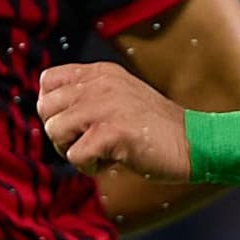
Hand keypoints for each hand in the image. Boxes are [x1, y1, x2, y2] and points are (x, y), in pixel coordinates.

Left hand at [38, 62, 191, 180]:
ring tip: (102, 152)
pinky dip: (90, 167)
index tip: (75, 124)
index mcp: (101, 72)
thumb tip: (48, 111)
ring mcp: (105, 105)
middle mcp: (100, 83)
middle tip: (88, 143)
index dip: (53, 108)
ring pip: (54, 131)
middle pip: (46, 109)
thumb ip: (89, 96)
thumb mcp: (121, 97)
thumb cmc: (157, 130)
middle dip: (61, 134)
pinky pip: (74, 156)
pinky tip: (114, 161)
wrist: (194, 143)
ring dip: (74, 151)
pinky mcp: (111, 132)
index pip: (48, 80)